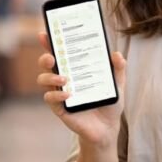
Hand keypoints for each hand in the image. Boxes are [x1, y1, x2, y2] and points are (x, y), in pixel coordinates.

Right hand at [36, 31, 126, 147]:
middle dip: (45, 56)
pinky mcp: (59, 108)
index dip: (50, 42)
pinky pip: (50, 98)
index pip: (60, 52)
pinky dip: (57, 94)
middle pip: (46, 64)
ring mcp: (59, 93)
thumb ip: (118, 69)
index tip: (44, 33)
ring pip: (43, 79)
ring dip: (50, 76)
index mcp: (74, 69)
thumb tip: (117, 54)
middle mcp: (63, 79)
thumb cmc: (109, 103)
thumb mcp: (117, 84)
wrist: (108, 128)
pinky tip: (68, 94)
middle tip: (52, 57)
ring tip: (64, 78)